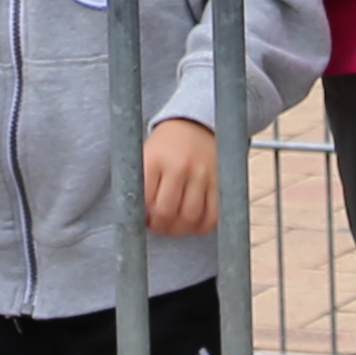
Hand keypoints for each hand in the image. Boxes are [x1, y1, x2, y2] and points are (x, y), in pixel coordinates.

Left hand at [139, 117, 218, 238]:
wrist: (194, 124)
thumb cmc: (164, 147)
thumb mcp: (145, 155)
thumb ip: (140, 182)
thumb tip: (135, 216)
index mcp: (155, 159)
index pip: (144, 200)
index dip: (141, 217)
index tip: (142, 219)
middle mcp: (179, 166)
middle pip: (167, 212)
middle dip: (159, 226)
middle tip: (158, 225)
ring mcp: (202, 174)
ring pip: (189, 217)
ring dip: (179, 230)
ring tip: (173, 226)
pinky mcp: (220, 181)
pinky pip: (212, 216)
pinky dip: (201, 227)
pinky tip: (193, 223)